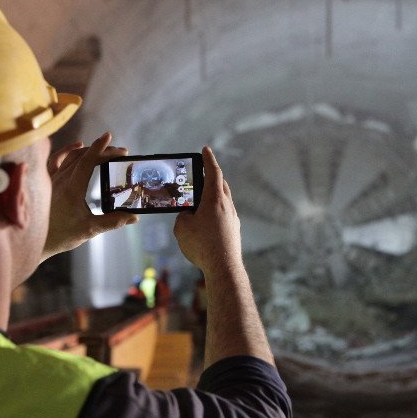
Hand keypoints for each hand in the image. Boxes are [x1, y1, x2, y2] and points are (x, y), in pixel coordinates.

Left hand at [42, 133, 136, 259]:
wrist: (36, 241)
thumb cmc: (60, 236)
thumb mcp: (90, 230)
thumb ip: (113, 222)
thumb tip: (134, 218)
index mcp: (72, 188)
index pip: (88, 161)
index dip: (100, 148)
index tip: (109, 137)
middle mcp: (60, 179)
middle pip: (83, 157)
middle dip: (102, 151)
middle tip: (119, 152)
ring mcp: (51, 179)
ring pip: (70, 156)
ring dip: (88, 150)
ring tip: (104, 150)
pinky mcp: (46, 182)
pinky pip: (55, 159)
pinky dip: (67, 150)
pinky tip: (77, 146)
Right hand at [173, 147, 241, 273]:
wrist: (224, 267)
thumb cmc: (202, 246)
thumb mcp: (182, 228)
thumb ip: (183, 216)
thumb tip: (189, 216)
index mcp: (215, 199)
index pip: (213, 172)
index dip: (208, 160)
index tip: (205, 150)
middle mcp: (227, 206)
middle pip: (221, 185)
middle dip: (212, 177)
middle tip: (202, 174)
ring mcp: (233, 218)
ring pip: (224, 200)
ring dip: (213, 196)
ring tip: (201, 200)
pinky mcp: (234, 231)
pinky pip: (224, 214)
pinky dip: (216, 212)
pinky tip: (206, 222)